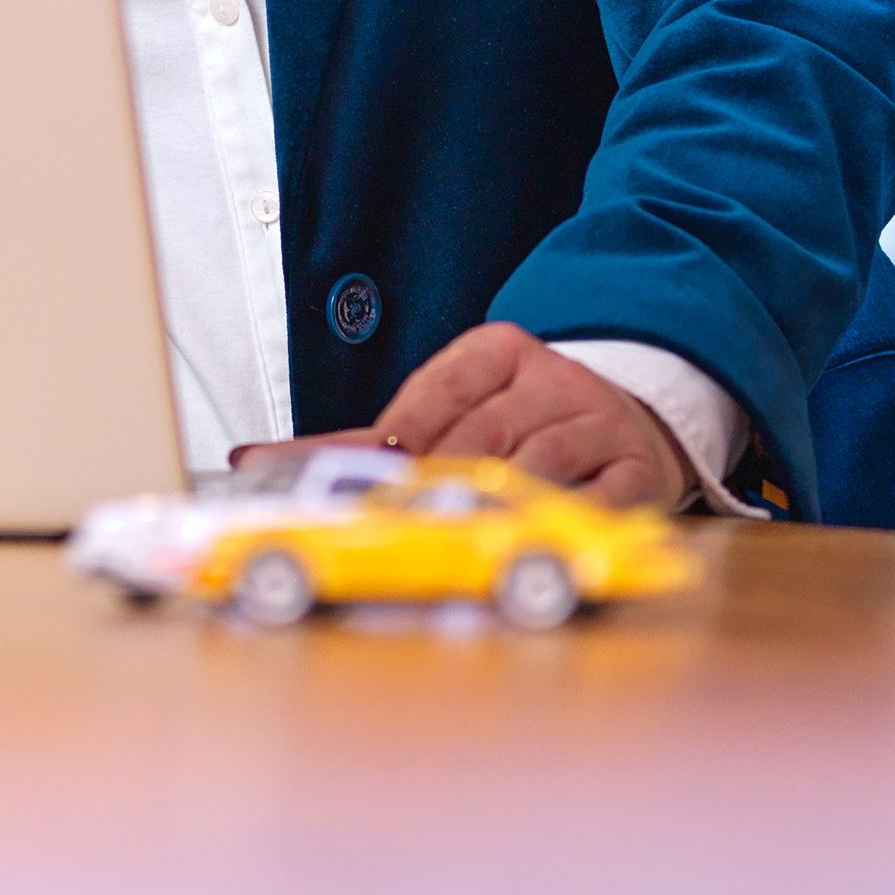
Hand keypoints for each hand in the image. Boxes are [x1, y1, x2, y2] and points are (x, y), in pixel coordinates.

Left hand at [226, 323, 691, 507]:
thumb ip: (370, 439)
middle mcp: (550, 379)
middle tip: (393, 523)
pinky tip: (527, 543)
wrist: (635, 417)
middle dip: (434, 483)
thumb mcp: (453, 409)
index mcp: (496, 351)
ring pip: (536, 465)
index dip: (394, 439)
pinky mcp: (638, 470)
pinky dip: (560, 524)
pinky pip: (598, 500)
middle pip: (479, 433)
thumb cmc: (523, 421)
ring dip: (492, 506)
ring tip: (452, 537)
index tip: (360, 477)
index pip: (434, 392)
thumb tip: (256, 460)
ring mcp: (597, 422)